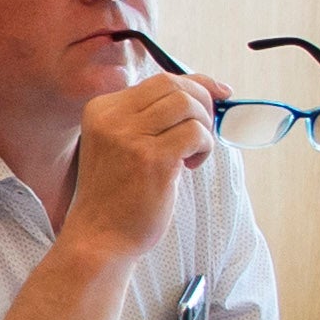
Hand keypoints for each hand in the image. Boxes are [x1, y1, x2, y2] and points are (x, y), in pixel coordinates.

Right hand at [63, 71, 220, 263]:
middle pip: (174, 86)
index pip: (159, 80)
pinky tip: (190, 166)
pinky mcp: (151, 159)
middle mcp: (112, 117)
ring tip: (192, 153)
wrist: (99, 238)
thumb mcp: (122, 144)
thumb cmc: (117, 195)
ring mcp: (130, 137)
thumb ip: (151, 117)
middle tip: (204, 132)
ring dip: (202, 127)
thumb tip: (205, 88)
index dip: (197, 83)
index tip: (219, 92)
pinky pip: (195, 133)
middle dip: (202, 103)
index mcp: (102, 109)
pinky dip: (204, 147)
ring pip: (187, 105)